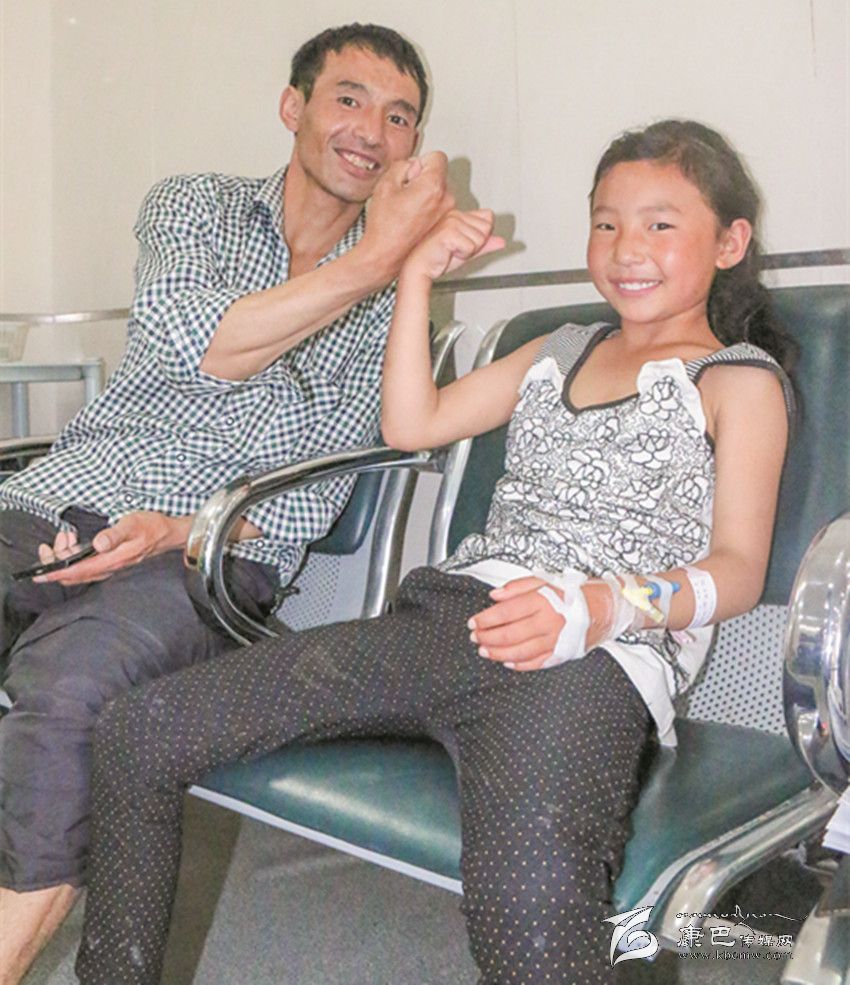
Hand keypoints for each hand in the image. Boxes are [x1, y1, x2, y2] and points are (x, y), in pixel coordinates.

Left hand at [35, 511, 192, 584]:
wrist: (168, 534)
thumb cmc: (151, 527)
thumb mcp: (133, 524)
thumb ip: (115, 534)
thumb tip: (98, 543)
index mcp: (112, 560)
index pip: (78, 571)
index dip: (56, 573)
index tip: (39, 574)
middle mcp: (108, 568)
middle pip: (74, 575)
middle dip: (56, 561)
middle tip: (54, 542)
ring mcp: (109, 567)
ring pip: (78, 571)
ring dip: (64, 557)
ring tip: (66, 536)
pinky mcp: (109, 563)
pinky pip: (85, 566)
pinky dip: (73, 557)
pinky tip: (74, 542)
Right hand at [360, 151, 454, 277]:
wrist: (385, 255)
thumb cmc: (384, 226)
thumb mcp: (386, 184)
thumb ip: (403, 165)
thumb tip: (413, 166)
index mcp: (433, 187)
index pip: (438, 157)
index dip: (421, 162)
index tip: (411, 173)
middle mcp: (445, 200)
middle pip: (439, 175)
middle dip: (423, 178)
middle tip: (404, 192)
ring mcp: (446, 214)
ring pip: (439, 191)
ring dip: (425, 194)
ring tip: (406, 208)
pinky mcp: (443, 225)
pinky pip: (438, 207)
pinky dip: (428, 208)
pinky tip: (412, 217)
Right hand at [404, 209, 504, 281]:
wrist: (419, 268)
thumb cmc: (437, 260)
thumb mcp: (466, 252)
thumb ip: (484, 245)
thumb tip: (502, 242)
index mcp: (458, 216)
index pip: (488, 218)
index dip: (481, 236)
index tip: (465, 244)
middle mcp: (455, 214)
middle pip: (487, 228)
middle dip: (476, 244)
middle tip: (457, 250)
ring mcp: (452, 221)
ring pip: (480, 239)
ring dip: (468, 251)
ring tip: (452, 251)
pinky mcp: (449, 231)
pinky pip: (471, 247)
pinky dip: (462, 255)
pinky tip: (448, 253)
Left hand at [468, 576, 565, 671]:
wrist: (597, 609)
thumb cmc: (566, 595)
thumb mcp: (542, 581)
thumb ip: (516, 587)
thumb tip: (495, 595)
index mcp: (542, 602)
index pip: (507, 612)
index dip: (486, 619)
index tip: (473, 622)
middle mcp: (548, 622)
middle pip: (511, 634)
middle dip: (488, 637)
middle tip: (475, 637)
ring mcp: (554, 640)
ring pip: (521, 651)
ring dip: (499, 653)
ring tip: (484, 651)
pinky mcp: (559, 654)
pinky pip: (536, 663)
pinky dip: (519, 665)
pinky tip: (506, 662)